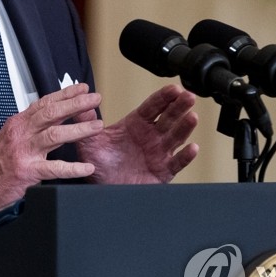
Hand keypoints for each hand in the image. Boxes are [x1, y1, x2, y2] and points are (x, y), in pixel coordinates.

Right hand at [0, 84, 102, 218]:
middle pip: (52, 113)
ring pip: (55, 134)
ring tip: (97, 126)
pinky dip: (73, 168)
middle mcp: (21, 133)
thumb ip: (30, 129)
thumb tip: (53, 119)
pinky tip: (86, 167)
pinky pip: (54, 168)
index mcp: (18, 124)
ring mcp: (24, 151)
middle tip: (95, 99)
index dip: (65, 94)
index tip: (82, 88)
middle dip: (76, 104)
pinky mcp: (27, 171)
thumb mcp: (11, 139)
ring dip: (79, 129)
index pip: (44, 103)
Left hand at [75, 84, 197, 184]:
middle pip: (168, 118)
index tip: (174, 88)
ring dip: (185, 127)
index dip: (163, 97)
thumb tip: (82, 102)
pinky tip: (192, 148)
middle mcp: (151, 136)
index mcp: (136, 124)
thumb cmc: (99, 163)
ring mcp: (159, 153)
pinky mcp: (163, 171)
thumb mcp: (89, 141)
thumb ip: (86, 122)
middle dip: (179, 106)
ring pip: (176, 137)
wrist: (102, 188)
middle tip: (189, 96)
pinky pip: (176, 162)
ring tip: (192, 117)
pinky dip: (185, 156)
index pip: (152, 107)